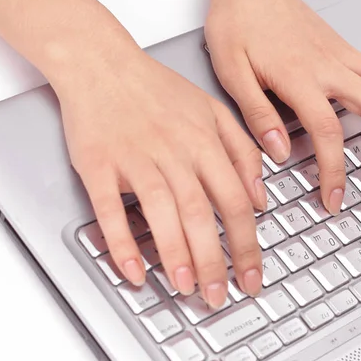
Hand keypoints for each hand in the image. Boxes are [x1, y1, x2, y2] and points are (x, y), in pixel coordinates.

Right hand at [49, 21, 264, 307]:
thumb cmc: (157, 89)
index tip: (252, 276)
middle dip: (215, 261)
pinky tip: (133, 270)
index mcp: (204, 141)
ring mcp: (135, 158)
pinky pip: (110, 209)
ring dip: (175, 255)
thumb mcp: (212, 110)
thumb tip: (261, 197)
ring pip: (162, 213)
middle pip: (201, 214)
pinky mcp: (99, 164)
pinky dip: (121, 242)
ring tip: (187, 288)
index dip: (246, 244)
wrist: (102, 63)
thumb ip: (242, 151)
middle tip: (219, 297)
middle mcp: (174, 152)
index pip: (234, 201)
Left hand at [205, 0, 360, 211]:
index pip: (327, 132)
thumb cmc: (237, 23)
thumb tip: (279, 152)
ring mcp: (343, 55)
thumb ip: (257, 113)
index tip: (334, 198)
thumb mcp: (231, 71)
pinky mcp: (346, 49)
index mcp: (298, 76)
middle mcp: (329, 65)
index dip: (335, 171)